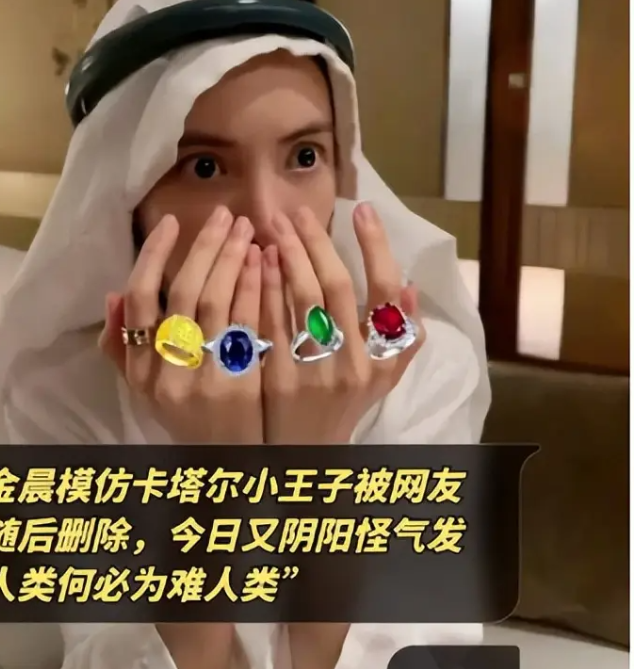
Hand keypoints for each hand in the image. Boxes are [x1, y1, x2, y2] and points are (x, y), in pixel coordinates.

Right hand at [100, 206, 262, 443]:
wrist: (229, 473)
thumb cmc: (190, 421)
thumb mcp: (146, 389)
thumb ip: (123, 345)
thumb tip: (113, 293)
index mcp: (140, 371)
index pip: (139, 300)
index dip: (154, 256)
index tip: (172, 221)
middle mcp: (168, 375)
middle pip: (182, 295)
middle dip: (205, 247)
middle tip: (226, 214)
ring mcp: (206, 383)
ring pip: (217, 304)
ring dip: (234, 259)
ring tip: (249, 229)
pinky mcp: (243, 388)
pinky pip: (250, 326)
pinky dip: (257, 289)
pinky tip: (267, 263)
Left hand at [260, 201, 423, 444]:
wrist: (302, 459)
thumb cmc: (343, 410)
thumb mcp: (382, 379)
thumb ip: (401, 337)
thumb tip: (412, 287)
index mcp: (383, 358)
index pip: (386, 292)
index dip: (375, 246)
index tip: (362, 209)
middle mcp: (354, 364)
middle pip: (337, 286)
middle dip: (318, 241)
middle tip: (299, 210)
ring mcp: (314, 373)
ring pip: (302, 299)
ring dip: (289, 254)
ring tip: (274, 225)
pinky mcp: (276, 379)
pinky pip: (270, 321)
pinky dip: (263, 285)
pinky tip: (256, 260)